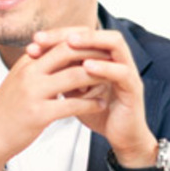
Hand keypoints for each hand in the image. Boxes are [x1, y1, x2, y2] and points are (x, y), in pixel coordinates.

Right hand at [0, 33, 108, 170]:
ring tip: (111, 80)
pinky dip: (91, 103)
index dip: (81, 41)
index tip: (99, 45)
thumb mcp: (19, 80)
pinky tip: (101, 104)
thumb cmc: (6, 110)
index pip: (58, 41)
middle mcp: (29, 73)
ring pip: (74, 76)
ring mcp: (33, 93)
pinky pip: (72, 105)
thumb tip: (58, 54)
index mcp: (26, 63)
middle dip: (93, 53)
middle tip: (112, 57)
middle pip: (68, 52)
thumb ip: (37, 66)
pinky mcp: (39, 114)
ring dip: (97, 77)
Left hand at [30, 29, 155, 165]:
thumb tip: (36, 61)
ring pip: (115, 44)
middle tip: (46, 38)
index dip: (58, 35)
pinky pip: (122, 72)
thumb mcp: (73, 91)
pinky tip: (87, 67)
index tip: (35, 41)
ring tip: (69, 43)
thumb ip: (62, 75)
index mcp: (102, 57)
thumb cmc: (98, 113)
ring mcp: (128, 71)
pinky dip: (105, 67)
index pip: (81, 35)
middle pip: (97, 32)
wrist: (120, 138)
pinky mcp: (134, 88)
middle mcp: (116, 59)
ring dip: (91, 41)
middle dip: (70, 33)